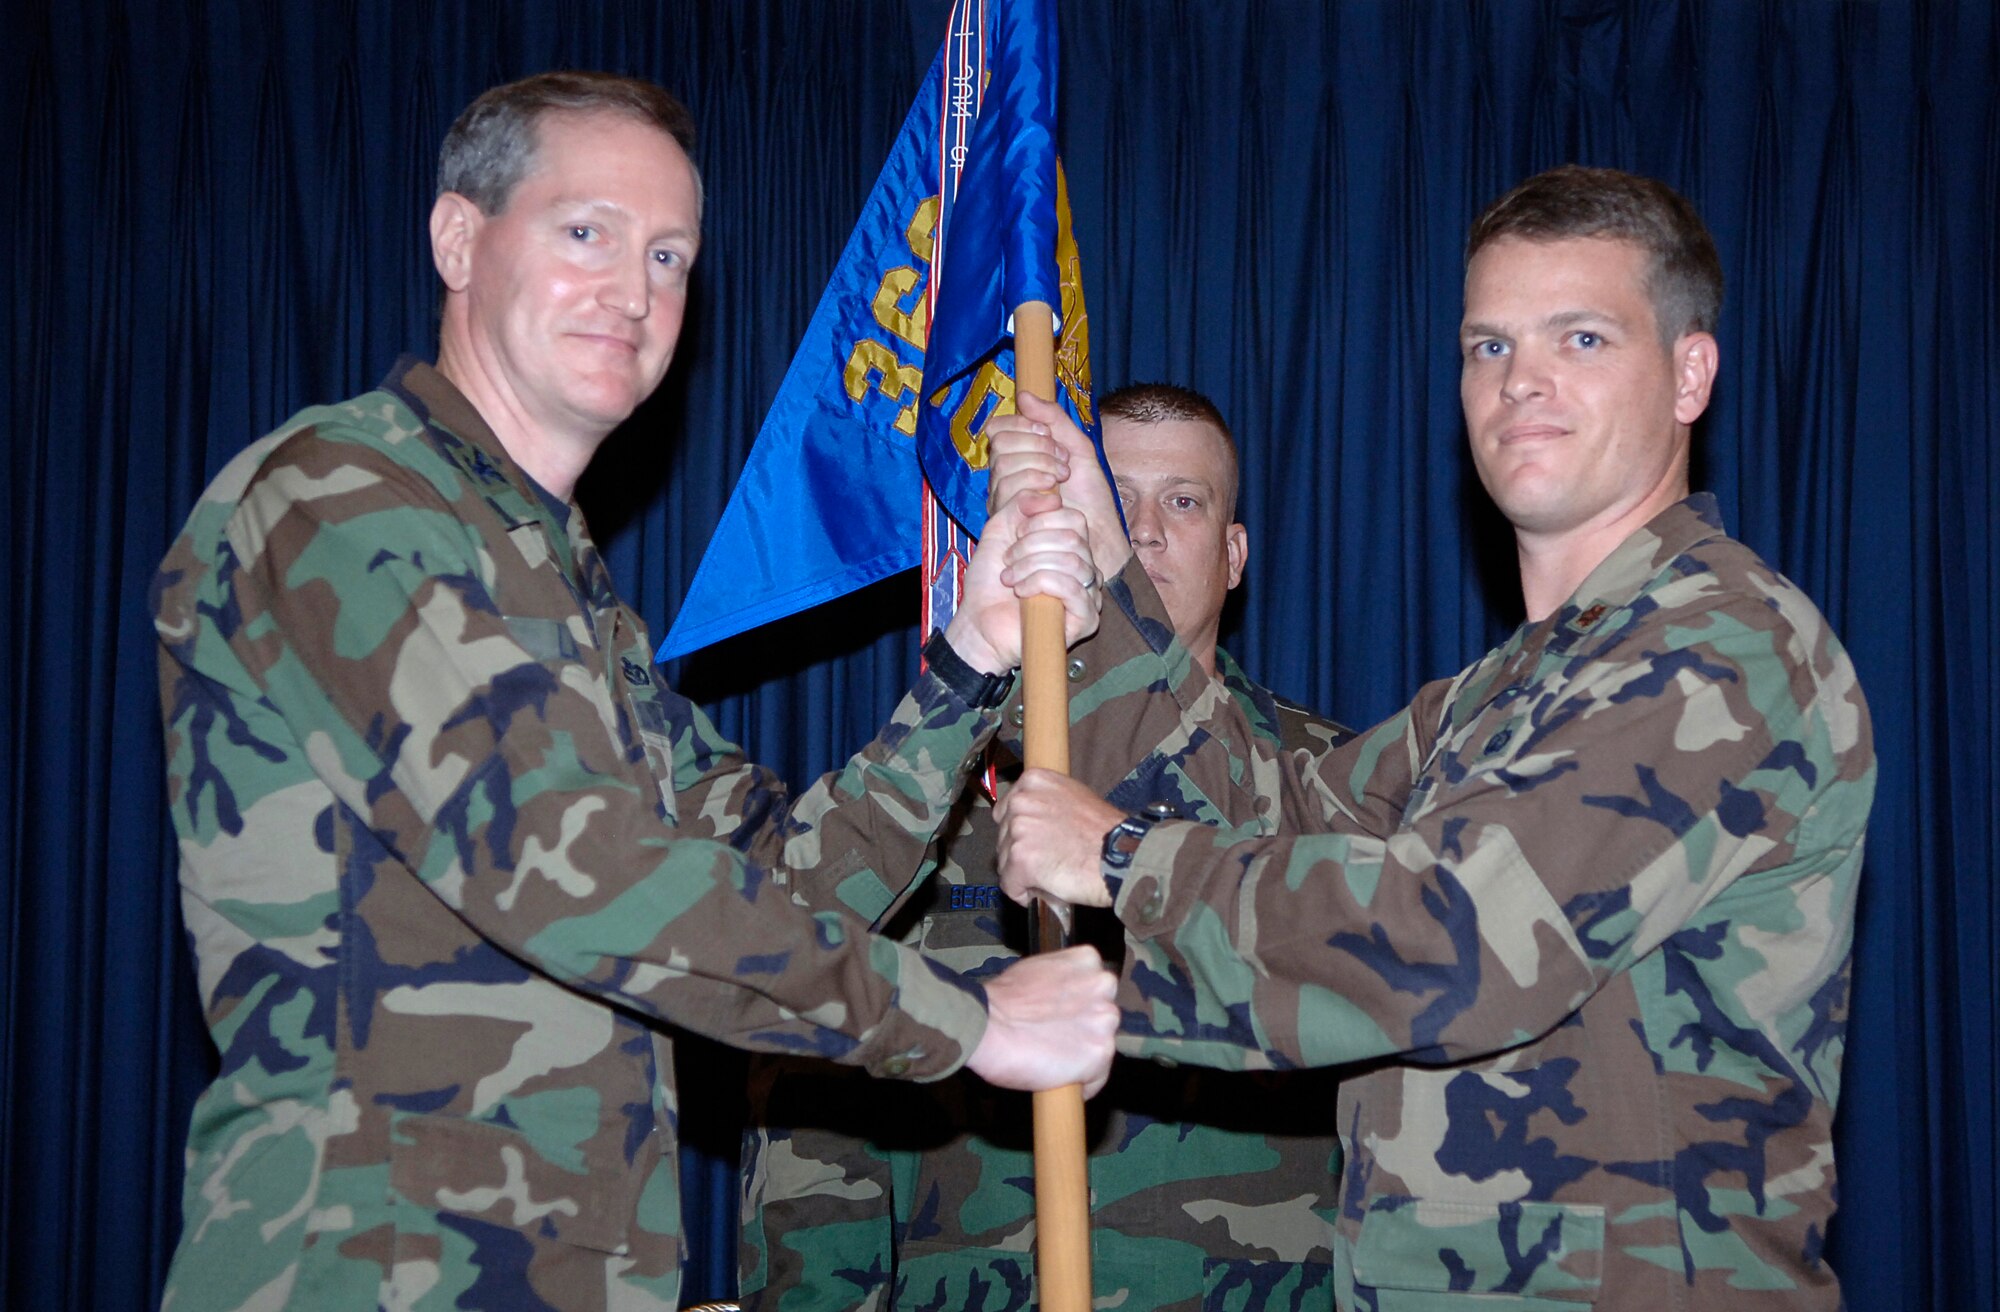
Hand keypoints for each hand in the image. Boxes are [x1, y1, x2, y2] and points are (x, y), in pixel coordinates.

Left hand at [944, 490, 1099, 673]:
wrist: (979, 625)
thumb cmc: (989, 584)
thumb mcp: (1000, 531)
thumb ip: (1021, 504)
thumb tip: (1051, 495)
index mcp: (1069, 547)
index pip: (1074, 518)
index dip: (1040, 520)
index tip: (1013, 536)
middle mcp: (1085, 569)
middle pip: (1074, 537)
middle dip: (1032, 544)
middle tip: (1008, 559)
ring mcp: (1089, 595)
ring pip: (1073, 561)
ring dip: (1031, 565)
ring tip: (1010, 578)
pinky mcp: (1086, 619)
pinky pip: (1072, 587)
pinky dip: (1039, 583)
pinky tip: (1021, 592)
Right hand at [965, 945, 1118, 1096]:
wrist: (987, 1026)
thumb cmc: (1000, 1001)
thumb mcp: (1036, 971)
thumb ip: (1060, 982)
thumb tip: (1062, 1001)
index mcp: (1087, 961)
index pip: (1097, 988)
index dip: (1080, 1006)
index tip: (1065, 1018)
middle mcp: (1103, 986)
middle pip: (1104, 1016)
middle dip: (1086, 1030)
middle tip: (1057, 1040)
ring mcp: (1104, 1020)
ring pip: (1103, 1046)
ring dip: (1084, 1057)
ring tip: (1055, 1062)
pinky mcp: (1100, 1052)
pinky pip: (1097, 1077)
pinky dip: (1081, 1084)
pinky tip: (1059, 1080)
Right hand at [984, 392, 1131, 581]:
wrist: (1099, 538)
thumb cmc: (1091, 501)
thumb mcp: (1079, 450)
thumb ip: (1055, 421)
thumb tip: (1025, 395)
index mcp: (1018, 460)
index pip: (999, 429)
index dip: (1024, 425)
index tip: (1051, 436)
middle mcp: (1003, 479)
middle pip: (1000, 445)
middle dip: (1036, 446)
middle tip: (1063, 464)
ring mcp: (1001, 501)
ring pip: (1003, 466)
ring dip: (1039, 466)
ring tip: (1062, 481)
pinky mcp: (1006, 521)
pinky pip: (1008, 491)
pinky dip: (1034, 487)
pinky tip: (1053, 498)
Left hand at [994, 768, 1120, 907]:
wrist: (1122, 855)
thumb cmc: (1106, 832)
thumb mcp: (1073, 797)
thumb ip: (1046, 804)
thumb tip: (1031, 824)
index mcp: (1033, 781)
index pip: (1006, 812)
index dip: (1021, 833)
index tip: (1037, 843)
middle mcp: (1021, 800)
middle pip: (1003, 837)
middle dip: (1021, 853)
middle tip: (1050, 860)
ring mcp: (1019, 829)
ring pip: (1005, 862)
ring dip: (1024, 874)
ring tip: (1054, 873)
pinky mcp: (1020, 858)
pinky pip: (1010, 884)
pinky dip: (1024, 893)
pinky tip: (1047, 888)